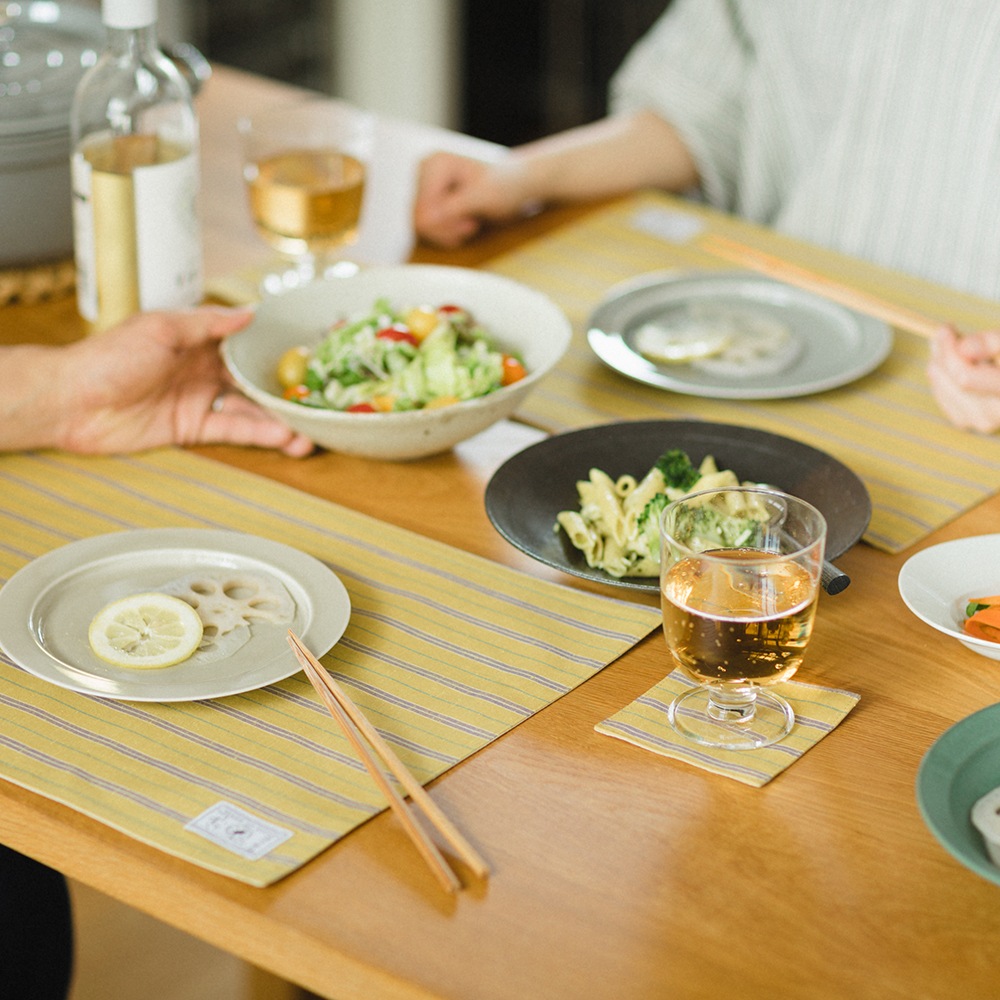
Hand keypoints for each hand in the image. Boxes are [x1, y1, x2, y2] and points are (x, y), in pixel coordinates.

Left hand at [55, 307, 313, 455]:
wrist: (73, 402)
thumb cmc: (108, 357)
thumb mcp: (160, 328)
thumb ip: (207, 324)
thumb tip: (248, 313)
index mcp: (197, 339)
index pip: (245, 342)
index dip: (275, 349)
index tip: (308, 354)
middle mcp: (204, 369)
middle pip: (254, 379)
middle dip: (286, 391)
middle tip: (318, 400)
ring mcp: (201, 399)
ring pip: (251, 410)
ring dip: (280, 420)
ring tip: (311, 431)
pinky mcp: (194, 428)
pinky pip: (234, 430)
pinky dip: (260, 434)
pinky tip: (284, 438)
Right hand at [413, 151, 526, 247]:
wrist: (519, 185)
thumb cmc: (506, 187)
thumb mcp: (481, 198)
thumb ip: (452, 209)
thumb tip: (423, 221)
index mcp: (435, 164)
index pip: (422, 210)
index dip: (445, 225)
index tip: (472, 223)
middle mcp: (424, 171)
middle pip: (419, 221)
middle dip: (448, 230)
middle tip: (473, 224)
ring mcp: (424, 186)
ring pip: (421, 228)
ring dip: (449, 233)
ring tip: (471, 224)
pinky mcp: (428, 201)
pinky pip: (427, 230)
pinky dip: (447, 234)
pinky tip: (465, 225)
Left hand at [928, 326, 999, 432]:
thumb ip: (992, 343)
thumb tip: (964, 348)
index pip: (965, 378)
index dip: (950, 352)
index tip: (946, 329)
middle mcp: (995, 414)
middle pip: (951, 382)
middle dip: (944, 354)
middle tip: (946, 332)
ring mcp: (978, 421)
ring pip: (941, 388)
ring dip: (940, 363)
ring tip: (951, 346)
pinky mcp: (965, 420)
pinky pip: (940, 395)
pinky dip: (941, 377)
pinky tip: (951, 363)